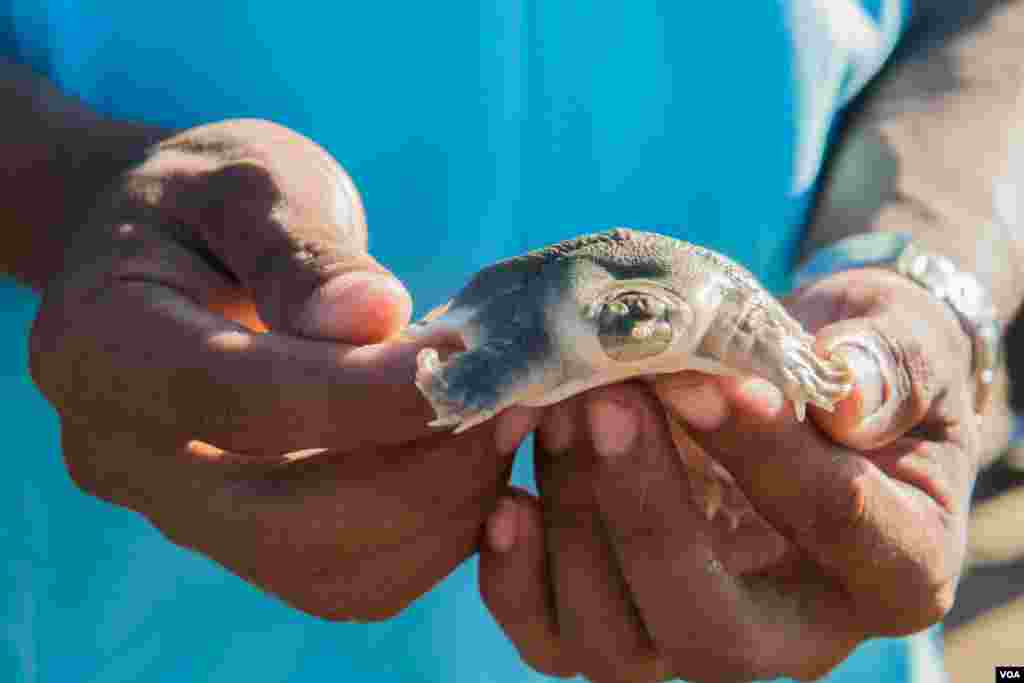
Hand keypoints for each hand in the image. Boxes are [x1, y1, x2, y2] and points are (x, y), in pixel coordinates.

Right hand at [29, 119, 536, 620]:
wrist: (176, 248)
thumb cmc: (212, 198)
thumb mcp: (247, 180)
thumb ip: (299, 248)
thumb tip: (372, 318)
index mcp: (102, 350)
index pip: (242, 402)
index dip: (366, 394)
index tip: (469, 360)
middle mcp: (125, 455)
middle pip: (289, 519)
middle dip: (424, 467)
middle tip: (510, 395)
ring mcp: (182, 511)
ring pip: (330, 568)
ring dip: (441, 508)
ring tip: (501, 420)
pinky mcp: (242, 535)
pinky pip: (349, 578)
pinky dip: (429, 534)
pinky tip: (468, 459)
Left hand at [479, 268, 990, 681]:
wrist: (800, 390)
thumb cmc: (861, 367)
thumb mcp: (903, 348)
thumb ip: (886, 367)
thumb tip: (843, 396)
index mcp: (894, 569)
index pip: (839, 528)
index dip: (768, 454)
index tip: (701, 379)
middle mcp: (792, 634)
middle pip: (711, 632)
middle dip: (646, 513)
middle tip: (604, 402)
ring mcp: (695, 638)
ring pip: (617, 644)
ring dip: (575, 522)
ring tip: (555, 410)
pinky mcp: (622, 624)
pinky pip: (555, 638)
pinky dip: (517, 578)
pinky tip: (507, 500)